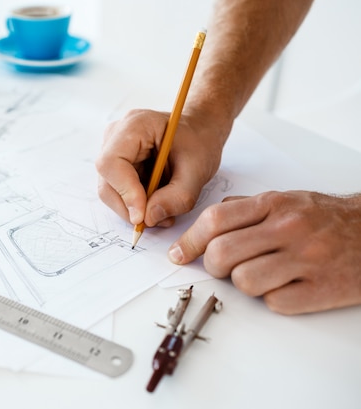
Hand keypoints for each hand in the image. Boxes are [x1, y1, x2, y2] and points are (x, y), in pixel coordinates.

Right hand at [95, 109, 226, 227]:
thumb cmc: (198, 141)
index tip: (143, 215)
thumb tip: (149, 218)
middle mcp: (115, 136)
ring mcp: (112, 150)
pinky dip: (135, 205)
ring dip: (133, 208)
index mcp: (134, 126)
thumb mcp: (198, 169)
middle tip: (157, 220)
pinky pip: (117, 192)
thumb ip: (177, 197)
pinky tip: (156, 202)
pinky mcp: (115, 165)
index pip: (111, 163)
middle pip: (107, 182)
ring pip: (110, 191)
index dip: (124, 192)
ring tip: (162, 212)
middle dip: (129, 207)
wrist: (199, 131)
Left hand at [168, 191, 360, 313]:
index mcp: (274, 204)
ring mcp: (306, 259)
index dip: (188, 241)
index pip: (214, 220)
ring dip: (243, 283)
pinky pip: (274, 302)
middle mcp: (288, 228)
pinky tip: (284, 286)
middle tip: (221, 266)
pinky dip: (272, 298)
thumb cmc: (325, 218)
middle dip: (212, 265)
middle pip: (221, 253)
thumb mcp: (286, 200)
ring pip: (244, 281)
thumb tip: (206, 224)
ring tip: (259, 275)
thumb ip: (245, 209)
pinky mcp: (321, 289)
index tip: (178, 254)